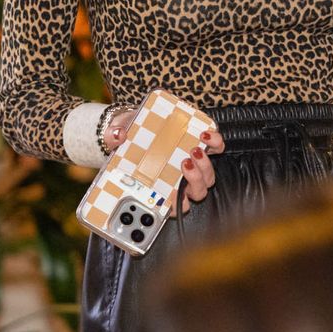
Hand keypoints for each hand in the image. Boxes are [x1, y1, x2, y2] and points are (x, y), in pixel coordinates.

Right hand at [102, 103, 227, 216]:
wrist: (136, 125)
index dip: (177, 206)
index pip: (174, 206)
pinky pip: (217, 150)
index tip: (174, 197)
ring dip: (204, 165)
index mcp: (161, 187)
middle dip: (195, 180)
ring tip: (193, 150)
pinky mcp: (203, 147)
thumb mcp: (116, 139)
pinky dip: (215, 143)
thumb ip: (115, 138)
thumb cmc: (128, 141)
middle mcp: (180, 181)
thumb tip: (119, 136)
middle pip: (197, 192)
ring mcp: (194, 166)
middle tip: (184, 164)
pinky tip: (205, 135)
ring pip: (208, 176)